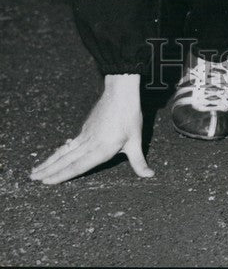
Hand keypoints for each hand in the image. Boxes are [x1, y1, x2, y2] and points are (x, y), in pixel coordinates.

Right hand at [30, 74, 153, 184]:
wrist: (121, 91)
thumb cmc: (129, 116)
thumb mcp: (136, 140)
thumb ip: (138, 161)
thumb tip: (149, 175)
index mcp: (100, 149)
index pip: (77, 166)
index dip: (61, 175)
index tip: (45, 182)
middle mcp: (89, 143)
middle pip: (65, 159)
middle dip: (48, 171)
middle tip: (32, 179)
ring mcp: (85, 134)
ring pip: (64, 151)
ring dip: (49, 161)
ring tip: (35, 170)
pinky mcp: (85, 127)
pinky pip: (70, 143)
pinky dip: (59, 151)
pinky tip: (56, 154)